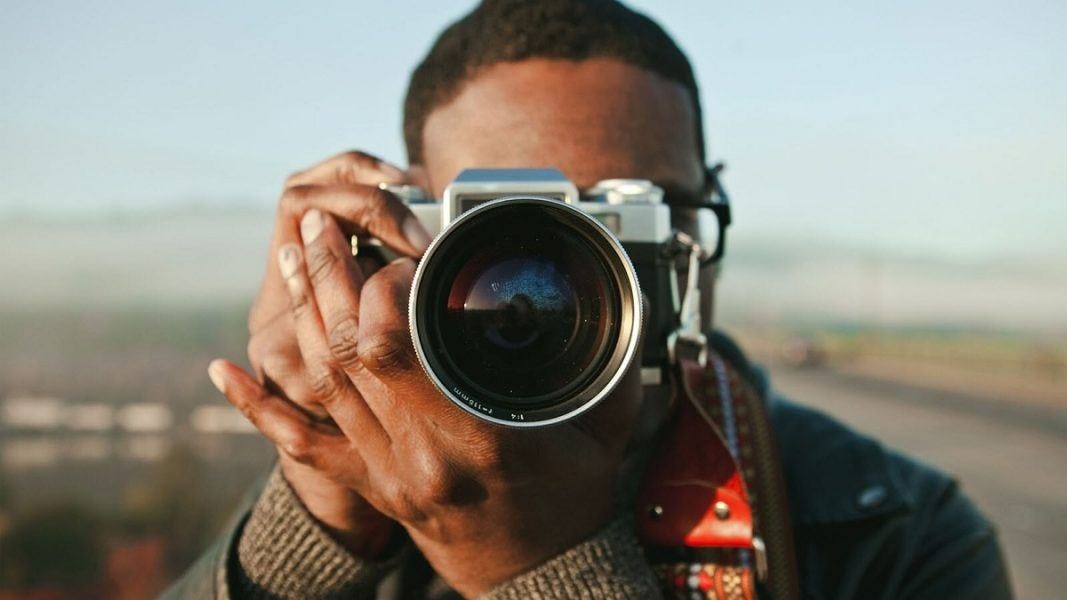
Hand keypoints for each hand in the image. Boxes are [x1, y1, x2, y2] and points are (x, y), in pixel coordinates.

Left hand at [210, 207, 643, 595]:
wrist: (542, 580)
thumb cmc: (576, 502)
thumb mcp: (603, 427)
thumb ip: (611, 365)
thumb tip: (626, 305)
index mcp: (471, 436)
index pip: (393, 345)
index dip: (384, 290)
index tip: (404, 256)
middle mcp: (415, 455)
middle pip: (346, 351)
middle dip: (329, 278)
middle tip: (319, 224)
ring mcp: (385, 474)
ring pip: (322, 384)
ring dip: (303, 315)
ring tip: (294, 258)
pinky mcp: (371, 486)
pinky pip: (302, 447)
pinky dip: (259, 407)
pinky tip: (226, 373)